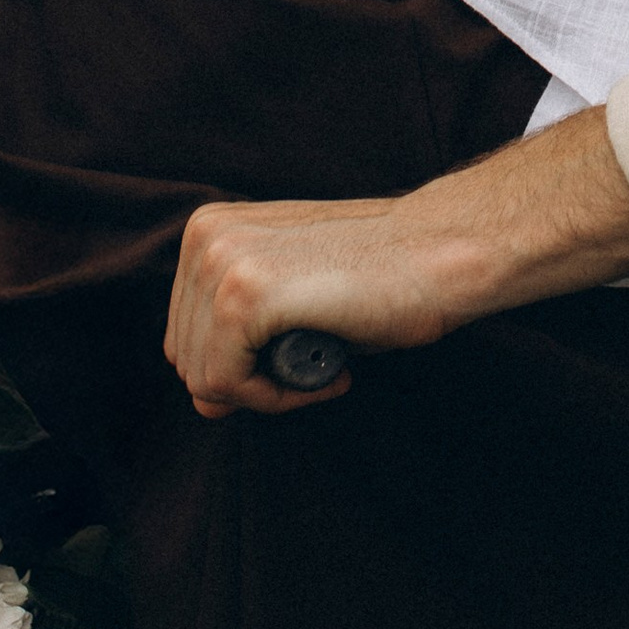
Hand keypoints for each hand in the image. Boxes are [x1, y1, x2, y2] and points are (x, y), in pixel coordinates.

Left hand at [165, 197, 447, 417]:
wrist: (442, 252)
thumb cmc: (381, 277)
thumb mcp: (290, 290)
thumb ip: (238, 332)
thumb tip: (202, 400)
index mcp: (209, 229)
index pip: (185, 335)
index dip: (243, 364)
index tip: (301, 350)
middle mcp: (206, 238)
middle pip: (187, 360)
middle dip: (252, 380)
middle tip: (319, 362)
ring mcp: (222, 262)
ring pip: (204, 378)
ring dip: (269, 391)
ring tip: (326, 362)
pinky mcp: (245, 296)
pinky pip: (228, 384)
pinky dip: (279, 397)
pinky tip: (331, 370)